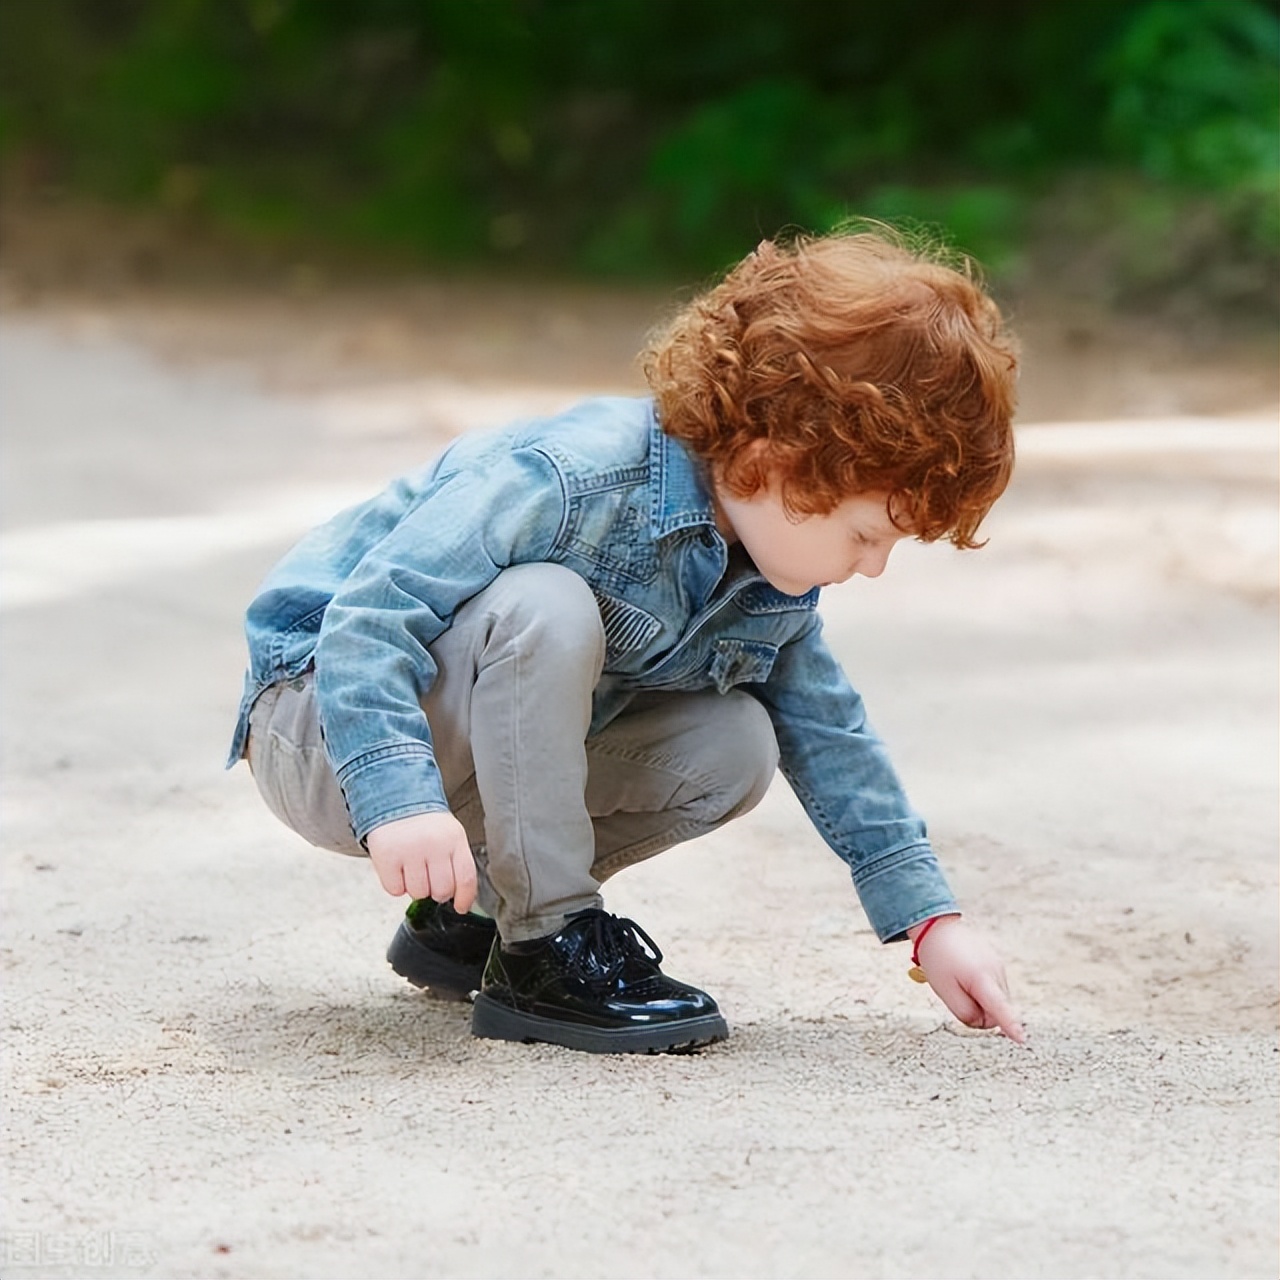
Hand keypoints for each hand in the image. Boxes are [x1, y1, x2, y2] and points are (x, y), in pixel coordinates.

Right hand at [365, 811, 476, 912]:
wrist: (395, 799)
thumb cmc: (425, 824)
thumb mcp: (450, 835)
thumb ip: (457, 863)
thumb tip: (461, 899)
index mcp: (454, 839)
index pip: (466, 878)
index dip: (465, 898)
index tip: (460, 907)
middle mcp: (434, 844)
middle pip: (442, 891)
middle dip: (436, 891)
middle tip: (428, 875)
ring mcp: (410, 850)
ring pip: (418, 893)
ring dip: (415, 887)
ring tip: (412, 867)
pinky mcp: (387, 856)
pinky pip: (395, 890)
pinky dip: (396, 884)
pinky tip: (398, 867)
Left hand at [909, 914, 1025, 1044]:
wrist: (938, 928)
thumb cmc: (938, 959)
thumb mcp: (944, 991)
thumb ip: (965, 1012)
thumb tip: (984, 1022)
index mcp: (981, 979)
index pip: (999, 1008)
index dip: (1010, 1025)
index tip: (1022, 1039)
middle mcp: (996, 972)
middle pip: (996, 1010)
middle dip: (980, 1011)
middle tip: (957, 994)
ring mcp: (999, 966)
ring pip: (996, 999)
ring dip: (981, 1000)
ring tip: (960, 981)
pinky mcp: (997, 963)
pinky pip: (994, 987)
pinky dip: (982, 989)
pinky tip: (966, 975)